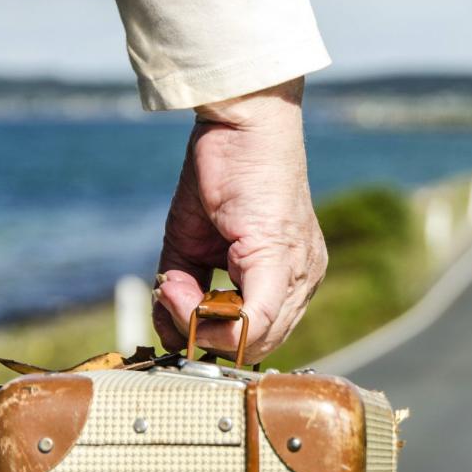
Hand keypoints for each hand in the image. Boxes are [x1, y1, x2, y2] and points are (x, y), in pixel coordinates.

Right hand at [153, 78, 326, 362]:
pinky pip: (255, 320)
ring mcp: (301, 274)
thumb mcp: (193, 243)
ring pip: (254, 341)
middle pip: (254, 347)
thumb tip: (174, 324)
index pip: (253, 337)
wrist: (245, 124)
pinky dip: (209, 317)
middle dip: (201, 335)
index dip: (208, 336)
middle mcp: (302, 281)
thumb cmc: (222, 173)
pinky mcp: (286, 262)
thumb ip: (184, 289)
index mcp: (287, 277)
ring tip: (175, 286)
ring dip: (199, 324)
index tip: (172, 304)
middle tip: (170, 296)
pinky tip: (182, 288)